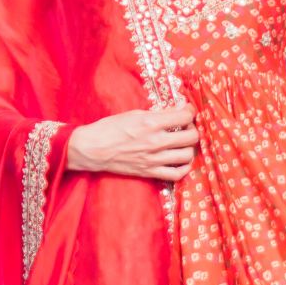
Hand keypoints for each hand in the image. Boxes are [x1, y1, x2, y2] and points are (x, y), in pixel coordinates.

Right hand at [67, 103, 197, 180]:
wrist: (93, 149)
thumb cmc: (110, 128)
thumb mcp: (134, 114)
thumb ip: (157, 114)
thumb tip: (176, 111)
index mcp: (151, 123)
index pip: (185, 116)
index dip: (190, 111)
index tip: (187, 110)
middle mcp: (156, 142)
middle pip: (191, 137)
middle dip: (192, 129)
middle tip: (186, 127)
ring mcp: (154, 159)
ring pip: (187, 155)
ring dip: (189, 148)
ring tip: (183, 143)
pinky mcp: (150, 172)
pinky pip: (177, 174)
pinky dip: (184, 167)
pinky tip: (181, 161)